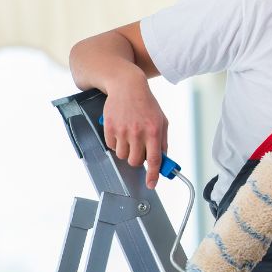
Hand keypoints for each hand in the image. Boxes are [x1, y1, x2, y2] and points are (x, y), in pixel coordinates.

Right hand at [102, 74, 168, 188]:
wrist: (127, 86)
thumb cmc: (146, 104)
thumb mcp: (162, 120)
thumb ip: (162, 141)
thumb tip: (162, 160)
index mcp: (153, 131)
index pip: (154, 159)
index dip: (153, 175)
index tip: (151, 184)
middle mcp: (138, 132)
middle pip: (135, 161)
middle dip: (137, 159)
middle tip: (139, 149)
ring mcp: (122, 130)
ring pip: (123, 156)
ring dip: (126, 150)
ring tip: (130, 136)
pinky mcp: (109, 128)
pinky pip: (112, 146)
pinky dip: (116, 143)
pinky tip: (121, 131)